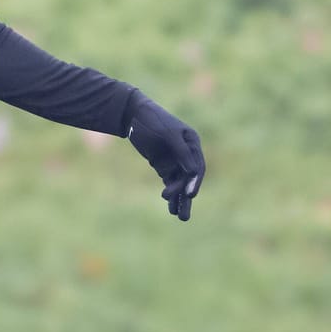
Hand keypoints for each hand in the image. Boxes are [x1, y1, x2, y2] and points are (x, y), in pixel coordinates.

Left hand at [126, 96, 205, 220]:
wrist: (133, 115)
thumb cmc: (153, 120)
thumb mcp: (168, 134)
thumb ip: (181, 152)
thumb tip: (193, 172)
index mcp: (192, 143)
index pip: (197, 167)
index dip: (194, 182)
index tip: (190, 195)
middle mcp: (186, 153)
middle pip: (189, 179)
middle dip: (187, 197)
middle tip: (184, 215)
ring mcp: (174, 160)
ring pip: (179, 183)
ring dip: (179, 199)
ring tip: (179, 217)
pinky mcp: (163, 165)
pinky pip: (169, 182)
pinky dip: (170, 194)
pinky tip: (170, 206)